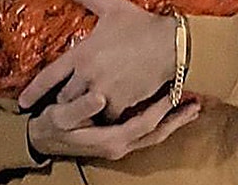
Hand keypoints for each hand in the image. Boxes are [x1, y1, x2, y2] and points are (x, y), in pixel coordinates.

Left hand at [19, 0, 175, 120]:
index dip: (33, 91)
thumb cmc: (140, 24)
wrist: (171, 44)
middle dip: (65, 98)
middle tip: (67, 97)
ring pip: (84, 108)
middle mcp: (88, 75)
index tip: (22, 102)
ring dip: (84, 108)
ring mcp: (105, 91)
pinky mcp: (123, 102)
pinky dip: (106, 114)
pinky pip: (107, 116)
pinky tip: (109, 110)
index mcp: (81, 53)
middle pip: (65, 97)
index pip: (49, 76)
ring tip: (85, 106)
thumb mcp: (111, 6)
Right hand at [27, 91, 200, 160]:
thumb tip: (99, 97)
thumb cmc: (51, 126)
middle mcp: (120, 145)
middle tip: (197, 102)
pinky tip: (167, 106)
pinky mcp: (118, 137)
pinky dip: (160, 121)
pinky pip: (146, 131)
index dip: (160, 110)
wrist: (40, 139)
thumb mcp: (60, 117)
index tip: (175, 92)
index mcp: (111, 139)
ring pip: (154, 134)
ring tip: (191, 104)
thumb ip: (80, 109)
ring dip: (173, 120)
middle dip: (177, 118)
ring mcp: (120, 144)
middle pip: (156, 132)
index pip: (144, 124)